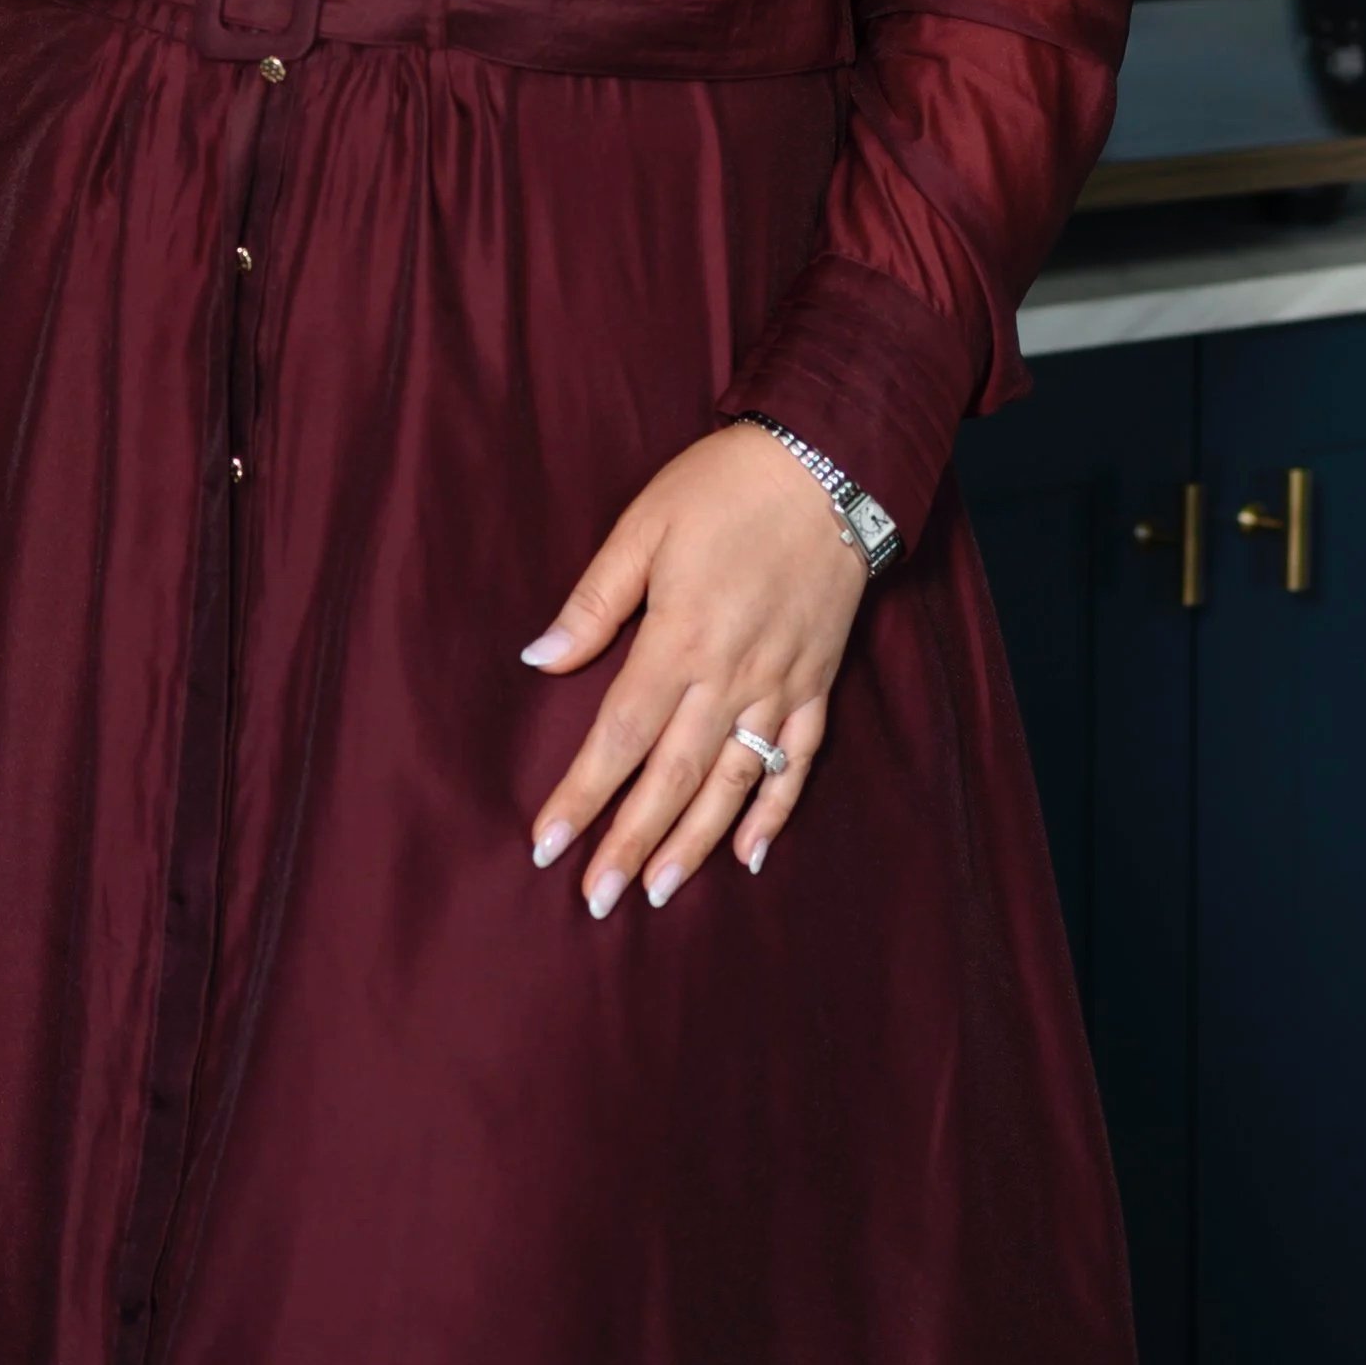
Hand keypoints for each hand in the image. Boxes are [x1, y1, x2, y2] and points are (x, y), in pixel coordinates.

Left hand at [521, 422, 868, 911]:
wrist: (826, 464)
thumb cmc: (722, 488)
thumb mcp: (643, 527)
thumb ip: (594, 602)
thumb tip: (539, 658)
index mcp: (679, 641)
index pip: (618, 738)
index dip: (581, 795)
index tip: (547, 845)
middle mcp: (730, 678)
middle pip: (671, 779)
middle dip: (629, 843)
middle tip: (595, 900)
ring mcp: (780, 686)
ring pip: (732, 784)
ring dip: (694, 844)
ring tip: (657, 892)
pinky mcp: (818, 683)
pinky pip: (797, 761)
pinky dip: (774, 811)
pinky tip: (748, 853)